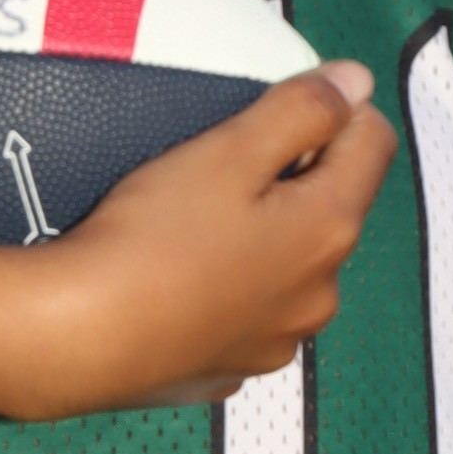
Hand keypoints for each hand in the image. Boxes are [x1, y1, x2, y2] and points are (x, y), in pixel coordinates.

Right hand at [0, 65, 394, 420]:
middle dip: (294, 180)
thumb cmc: (154, 236)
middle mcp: (321, 294)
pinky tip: (179, 283)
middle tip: (222, 168)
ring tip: (195, 228)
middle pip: (330, 209)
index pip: (373, 144)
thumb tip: (359, 82)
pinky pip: (246, 316)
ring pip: (289, 268)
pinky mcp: (232, 372)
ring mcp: (278, 342)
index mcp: (330, 231)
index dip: (337, 109)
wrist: (79, 339)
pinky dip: (227, 292)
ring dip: (264, 240)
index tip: (281, 106)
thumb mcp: (228, 153)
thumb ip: (302, 110)